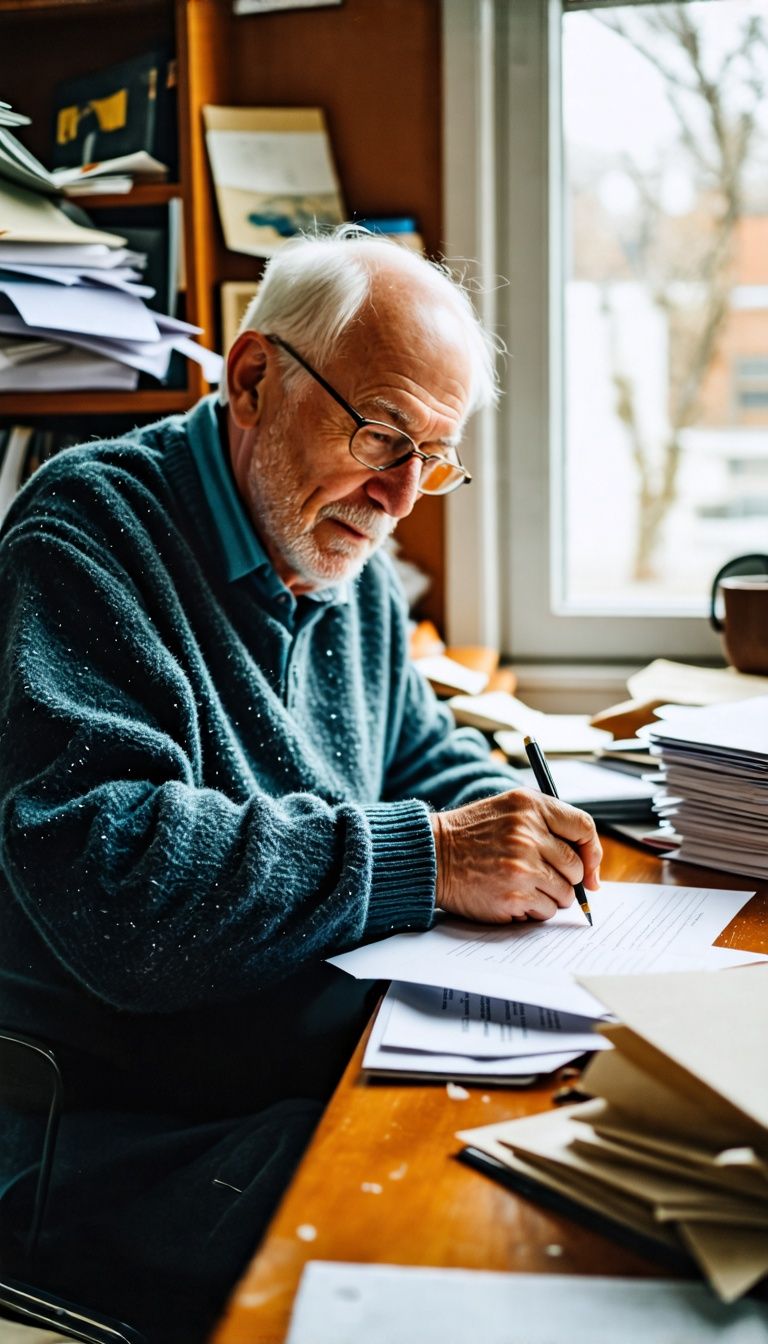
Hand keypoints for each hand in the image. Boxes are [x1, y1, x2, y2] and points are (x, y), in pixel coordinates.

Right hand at [430, 787, 601, 923]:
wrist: (431, 856)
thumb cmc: (471, 835)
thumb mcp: (508, 809)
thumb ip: (547, 824)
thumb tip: (589, 866)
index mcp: (530, 806)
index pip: (583, 828)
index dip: (592, 852)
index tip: (590, 868)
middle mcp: (528, 833)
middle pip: (576, 866)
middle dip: (566, 878)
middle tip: (542, 878)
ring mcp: (522, 866)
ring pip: (564, 892)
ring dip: (550, 896)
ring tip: (523, 887)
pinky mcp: (515, 894)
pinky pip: (546, 910)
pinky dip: (535, 910)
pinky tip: (513, 897)